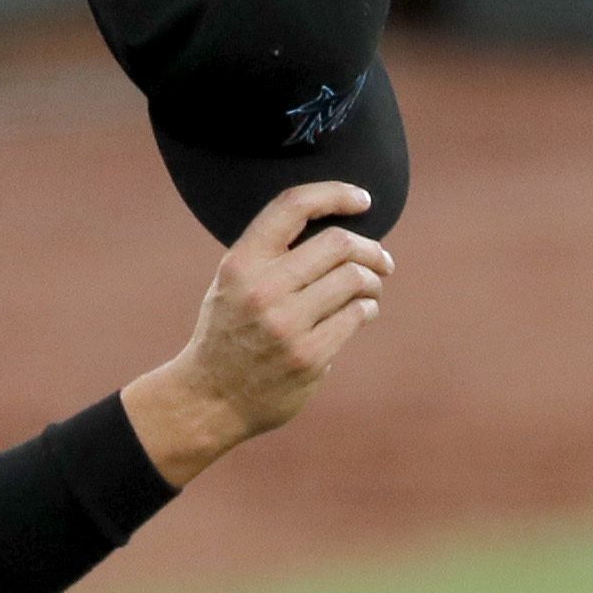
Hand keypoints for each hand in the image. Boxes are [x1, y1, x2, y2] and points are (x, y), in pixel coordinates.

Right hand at [122, 180, 390, 485]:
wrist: (210, 398)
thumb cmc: (230, 332)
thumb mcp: (233, 282)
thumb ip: (272, 254)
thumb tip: (341, 230)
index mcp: (241, 262)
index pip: (293, 206)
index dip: (336, 194)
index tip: (364, 200)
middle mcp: (262, 288)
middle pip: (338, 244)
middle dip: (371, 248)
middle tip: (383, 260)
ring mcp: (286, 324)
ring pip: (355, 279)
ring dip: (373, 281)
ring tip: (370, 289)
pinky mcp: (309, 356)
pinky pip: (357, 315)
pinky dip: (367, 309)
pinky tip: (362, 312)